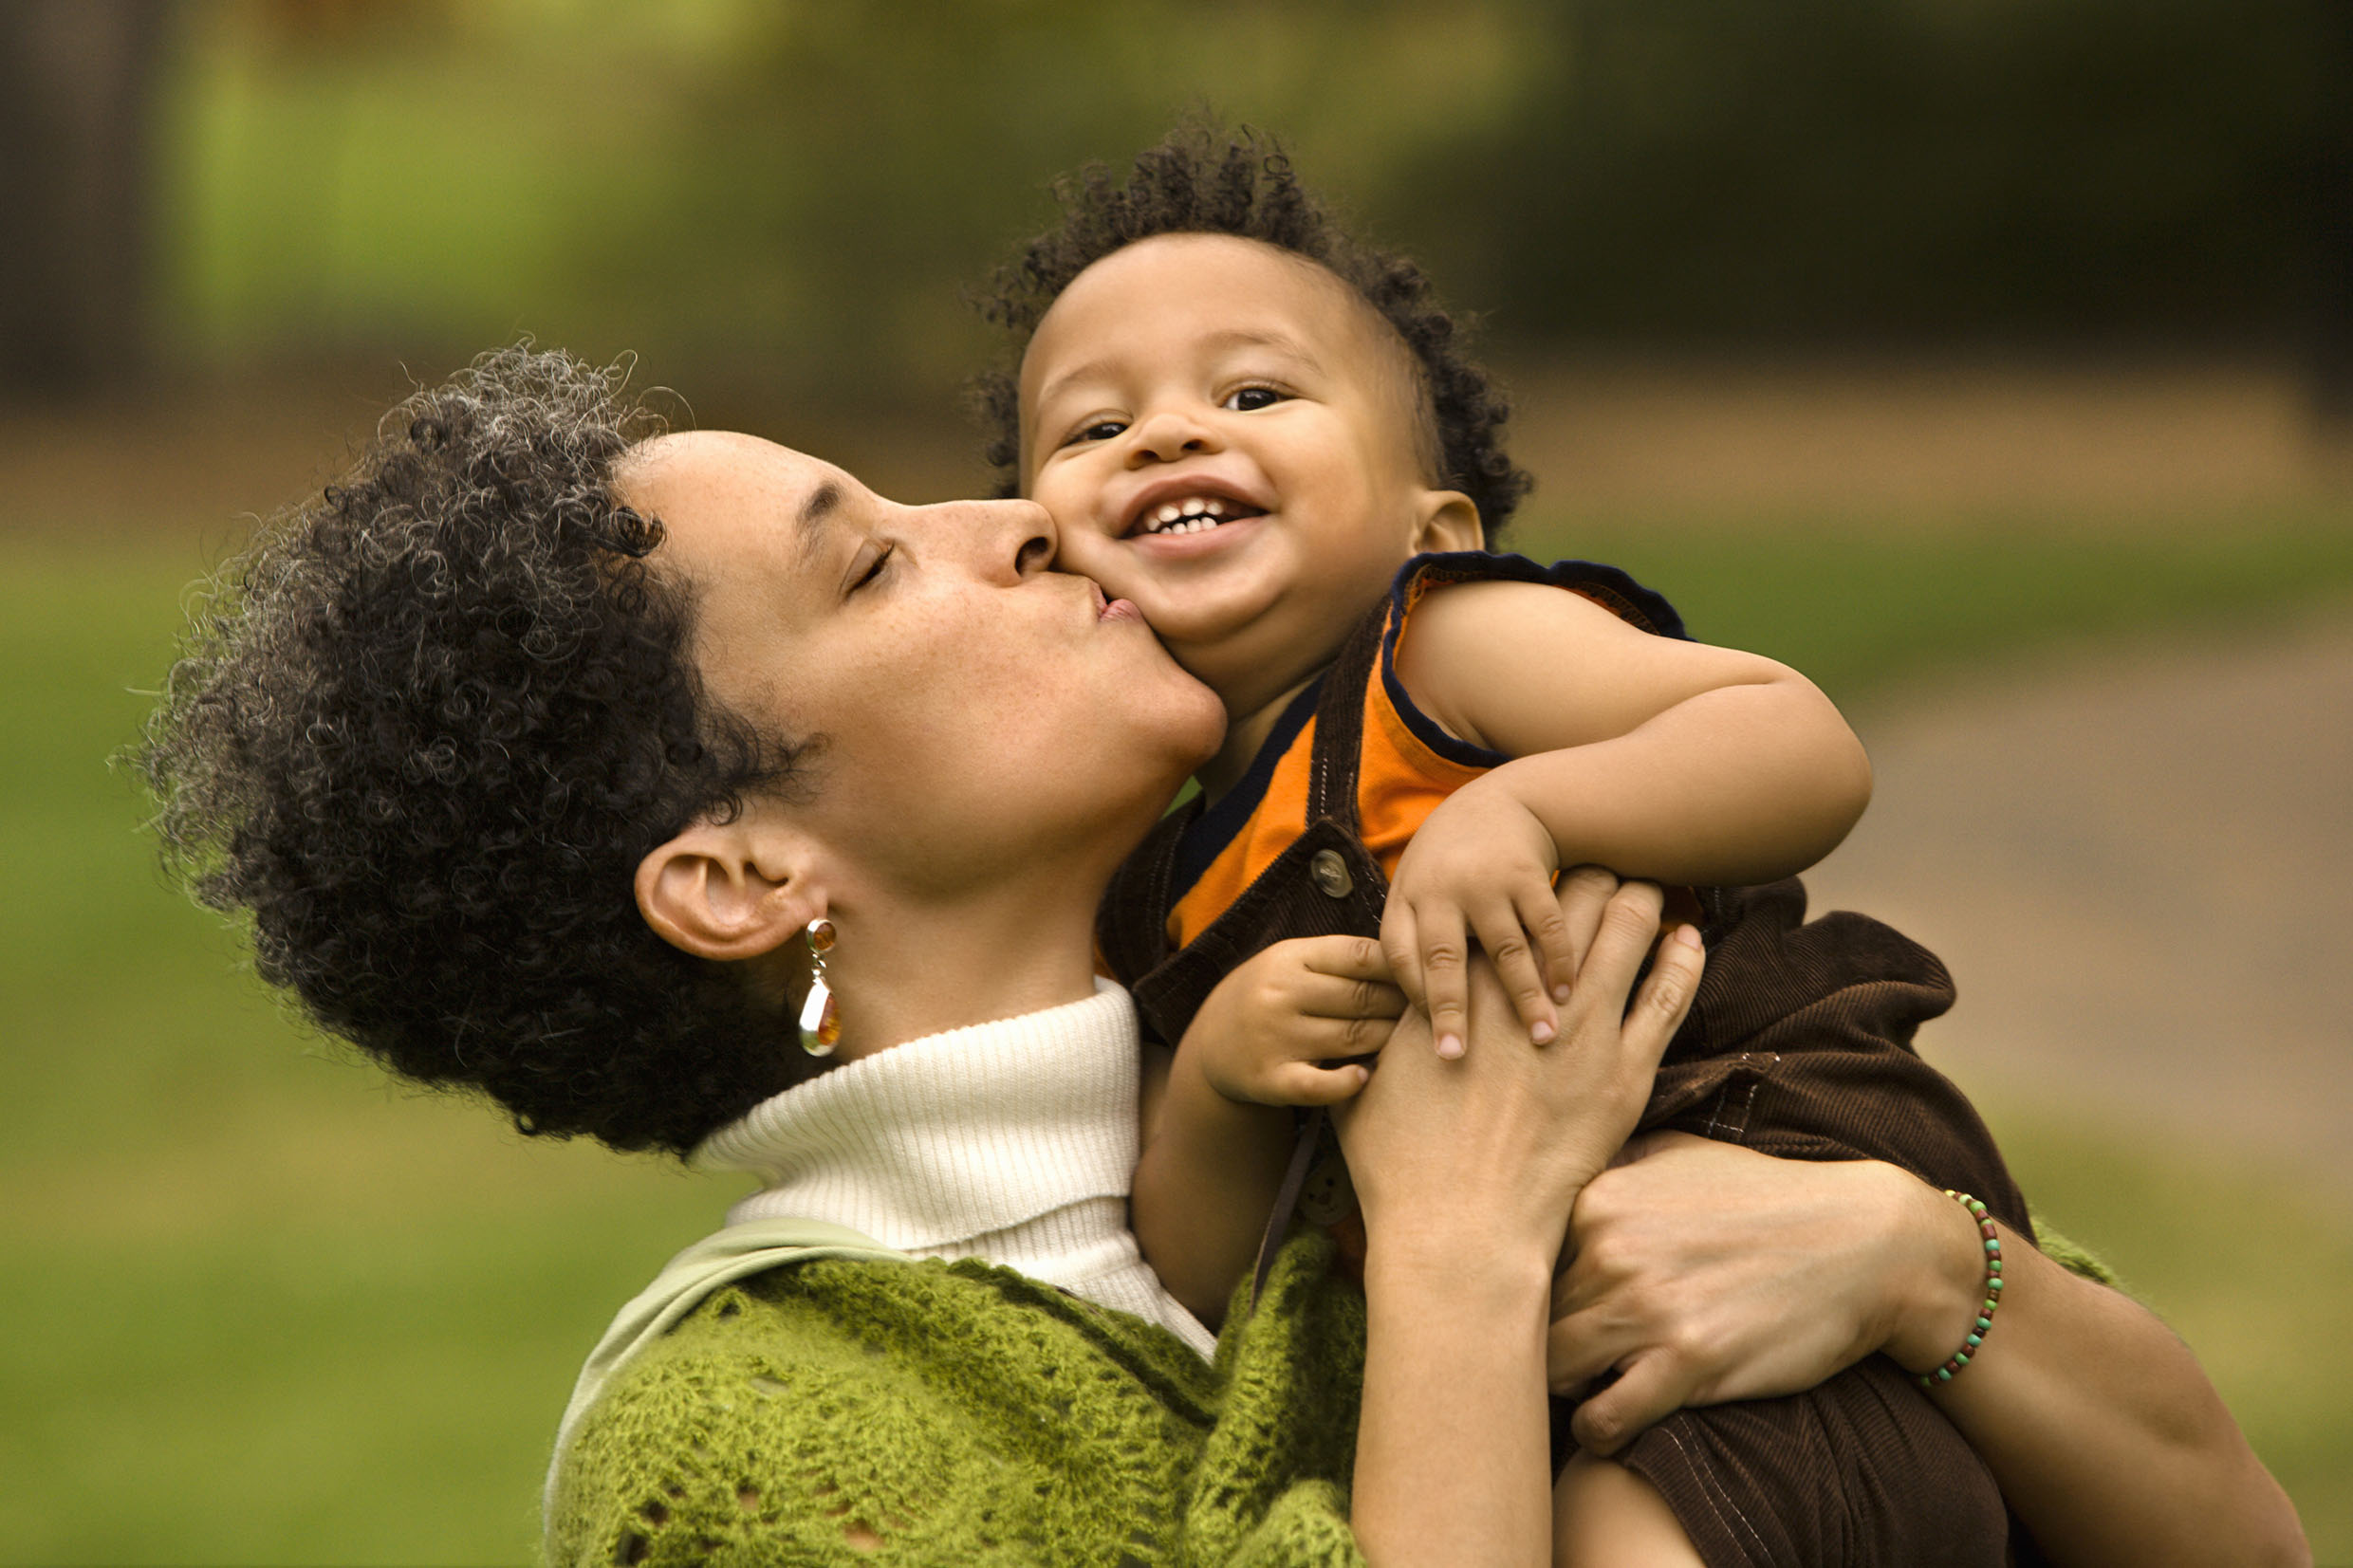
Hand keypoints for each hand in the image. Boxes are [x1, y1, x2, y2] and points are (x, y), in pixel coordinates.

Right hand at [1183, 934, 1404, 1106]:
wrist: (1210, 1046)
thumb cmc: (1269, 997)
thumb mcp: (1290, 964)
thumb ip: (1339, 959)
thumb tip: (1410, 958)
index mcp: (1289, 957)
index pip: (1359, 955)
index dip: (1400, 967)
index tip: (1425, 978)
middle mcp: (1279, 994)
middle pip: (1363, 998)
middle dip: (1401, 1005)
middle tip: (1427, 1013)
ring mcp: (1274, 1038)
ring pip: (1353, 1038)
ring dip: (1388, 1040)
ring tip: (1409, 1041)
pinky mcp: (1271, 1080)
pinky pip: (1322, 1084)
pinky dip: (1350, 1082)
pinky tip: (1365, 1076)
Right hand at [1339, 877, 1704, 1264]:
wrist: (1457, 1225)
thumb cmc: (1400, 1166)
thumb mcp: (1366, 1086)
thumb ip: (1380, 1042)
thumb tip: (1369, 1028)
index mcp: (1463, 985)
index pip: (1507, 910)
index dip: (1528, 886)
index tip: (1542, 873)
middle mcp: (1523, 990)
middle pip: (1571, 901)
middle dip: (1590, 876)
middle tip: (1604, 867)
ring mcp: (1582, 1029)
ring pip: (1626, 932)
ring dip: (1638, 898)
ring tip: (1647, 882)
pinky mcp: (1625, 1072)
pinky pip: (1668, 996)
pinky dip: (1681, 958)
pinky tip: (1688, 934)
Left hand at [1380, 775, 1577, 1058]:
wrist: (1501, 802)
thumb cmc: (1453, 866)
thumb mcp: (1419, 890)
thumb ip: (1415, 941)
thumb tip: (1407, 1022)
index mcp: (1407, 898)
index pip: (1400, 957)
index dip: (1414, 1000)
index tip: (1432, 1041)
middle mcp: (1441, 889)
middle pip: (1443, 959)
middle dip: (1450, 1012)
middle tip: (1456, 1057)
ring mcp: (1486, 880)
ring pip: (1505, 949)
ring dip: (1525, 997)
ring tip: (1543, 1038)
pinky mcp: (1528, 874)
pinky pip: (1546, 926)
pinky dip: (1560, 962)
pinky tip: (1568, 993)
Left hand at [1545, 1133, 1933, 1454]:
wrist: (1865, 1243)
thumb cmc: (1768, 1198)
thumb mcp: (1681, 1153)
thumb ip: (1610, 1164)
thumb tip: (1550, 1176)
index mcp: (1599, 1198)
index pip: (1516, 1257)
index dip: (1522, 1288)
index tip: (1538, 1306)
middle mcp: (1611, 1249)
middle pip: (1529, 1316)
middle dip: (1538, 1340)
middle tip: (1559, 1357)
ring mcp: (1648, 1308)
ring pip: (1554, 1369)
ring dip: (1565, 1386)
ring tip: (1585, 1386)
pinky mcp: (1688, 1364)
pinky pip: (1604, 1418)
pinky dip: (1599, 1429)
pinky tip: (1613, 1421)